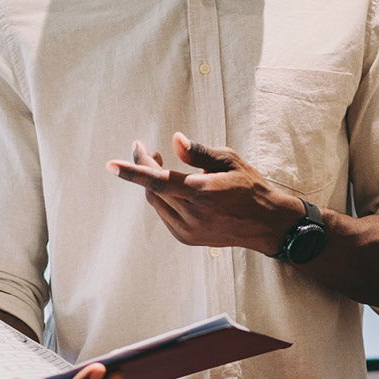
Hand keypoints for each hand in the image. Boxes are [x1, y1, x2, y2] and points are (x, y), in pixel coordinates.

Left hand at [106, 132, 303, 255]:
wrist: (268, 225)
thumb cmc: (250, 186)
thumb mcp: (230, 161)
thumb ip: (199, 153)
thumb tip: (175, 140)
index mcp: (202, 193)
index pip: (159, 181)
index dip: (133, 172)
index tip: (111, 164)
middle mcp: (192, 215)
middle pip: (153, 189)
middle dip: (144, 168)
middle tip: (146, 149)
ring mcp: (188, 230)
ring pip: (156, 202)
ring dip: (152, 183)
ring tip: (159, 163)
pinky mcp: (187, 238)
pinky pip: (164, 214)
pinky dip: (162, 198)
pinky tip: (172, 187)